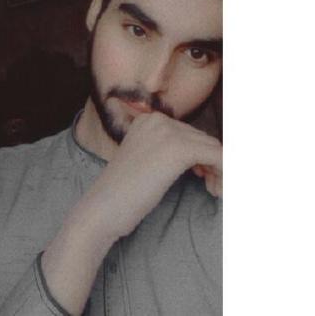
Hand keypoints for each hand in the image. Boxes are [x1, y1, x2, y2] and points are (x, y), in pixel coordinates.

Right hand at [80, 111, 221, 238]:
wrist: (103, 208)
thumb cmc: (123, 193)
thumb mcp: (147, 162)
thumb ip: (168, 152)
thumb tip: (203, 159)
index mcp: (148, 120)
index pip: (190, 133)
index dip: (201, 156)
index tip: (202, 177)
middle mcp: (158, 119)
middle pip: (203, 138)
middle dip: (212, 163)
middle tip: (211, 187)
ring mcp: (168, 132)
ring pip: (213, 147)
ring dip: (220, 170)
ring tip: (213, 190)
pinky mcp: (179, 149)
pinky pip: (219, 156)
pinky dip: (225, 174)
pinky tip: (215, 191)